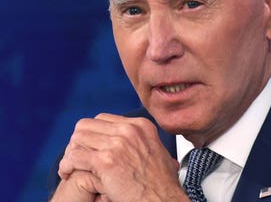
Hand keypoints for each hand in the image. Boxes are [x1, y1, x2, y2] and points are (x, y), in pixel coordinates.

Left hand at [55, 113, 186, 201]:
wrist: (161, 199)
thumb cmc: (160, 184)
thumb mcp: (158, 152)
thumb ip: (142, 142)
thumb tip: (134, 143)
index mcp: (141, 126)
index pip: (102, 119)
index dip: (91, 134)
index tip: (88, 148)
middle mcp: (129, 130)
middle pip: (87, 125)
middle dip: (78, 142)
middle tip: (76, 158)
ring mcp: (117, 144)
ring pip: (77, 139)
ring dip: (70, 153)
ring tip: (70, 167)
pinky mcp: (106, 161)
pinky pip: (74, 157)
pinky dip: (66, 165)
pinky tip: (68, 173)